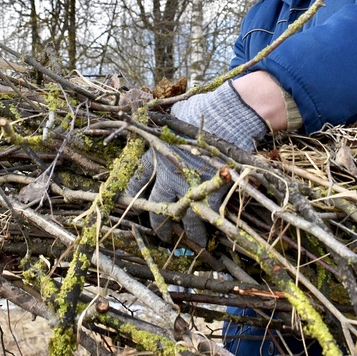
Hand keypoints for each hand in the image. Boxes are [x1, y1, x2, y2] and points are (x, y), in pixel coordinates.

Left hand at [127, 82, 267, 245]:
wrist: (226, 116)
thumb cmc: (200, 112)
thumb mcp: (174, 118)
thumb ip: (166, 129)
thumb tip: (160, 126)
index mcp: (154, 156)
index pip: (137, 180)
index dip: (132, 194)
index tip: (130, 204)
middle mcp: (167, 175)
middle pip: (157, 207)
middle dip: (158, 224)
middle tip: (161, 234)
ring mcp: (188, 187)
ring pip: (182, 219)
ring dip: (186, 233)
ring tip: (191, 244)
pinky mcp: (210, 193)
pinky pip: (206, 218)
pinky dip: (208, 229)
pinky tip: (211, 239)